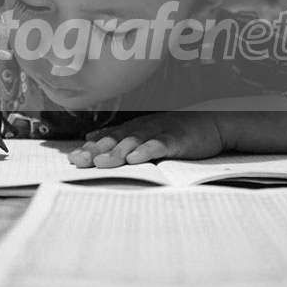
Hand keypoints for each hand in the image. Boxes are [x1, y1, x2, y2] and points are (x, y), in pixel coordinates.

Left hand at [67, 110, 226, 168]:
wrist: (213, 123)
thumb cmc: (179, 131)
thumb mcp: (148, 133)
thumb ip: (122, 136)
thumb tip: (92, 139)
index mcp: (136, 127)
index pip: (108, 137)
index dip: (90, 147)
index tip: (72, 158)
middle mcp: (144, 126)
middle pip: (116, 139)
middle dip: (96, 150)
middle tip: (78, 161)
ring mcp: (160, 131)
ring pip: (134, 141)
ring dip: (116, 152)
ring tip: (100, 162)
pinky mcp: (177, 138)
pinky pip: (159, 144)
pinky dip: (146, 151)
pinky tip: (135, 159)